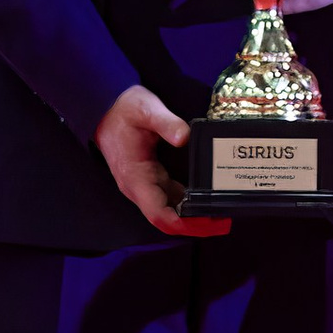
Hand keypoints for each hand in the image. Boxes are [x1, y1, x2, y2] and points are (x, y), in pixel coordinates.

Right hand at [95, 84, 228, 237]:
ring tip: (223, 213)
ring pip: (171, 210)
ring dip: (194, 216)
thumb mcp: (146, 110)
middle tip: (225, 222)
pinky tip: (208, 199)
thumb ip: (166, 123)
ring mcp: (146, 185)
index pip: (159, 214)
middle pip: (168, 218)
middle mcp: (139, 187)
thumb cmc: (124, 111)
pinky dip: (190, 203)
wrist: (107, 108)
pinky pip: (172, 198)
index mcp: (136, 177)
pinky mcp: (152, 179)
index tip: (209, 223)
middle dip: (196, 225)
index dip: (184, 224)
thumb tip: (184, 137)